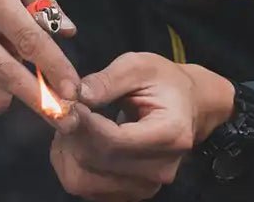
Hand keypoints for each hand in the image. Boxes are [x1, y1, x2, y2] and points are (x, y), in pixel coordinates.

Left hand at [50, 52, 234, 200]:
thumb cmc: (164, 82)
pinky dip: (72, 164)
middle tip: (65, 108)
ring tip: (70, 123)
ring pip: (84, 182)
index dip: (83, 125)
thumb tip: (76, 95)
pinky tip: (78, 140)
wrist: (188, 107)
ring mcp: (145, 187)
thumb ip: (107, 80)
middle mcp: (159, 169)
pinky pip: (87, 188)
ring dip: (66, 152)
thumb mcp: (139, 65)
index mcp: (169, 134)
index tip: (65, 104)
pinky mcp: (130, 193)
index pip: (114, 141)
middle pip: (97, 164)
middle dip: (71, 135)